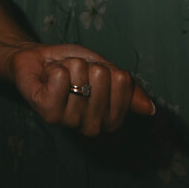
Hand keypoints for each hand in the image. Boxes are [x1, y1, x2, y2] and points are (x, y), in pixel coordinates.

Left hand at [10, 42, 153, 135]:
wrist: (37, 61)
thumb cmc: (72, 67)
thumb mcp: (105, 71)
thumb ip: (127, 89)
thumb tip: (150, 109)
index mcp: (111, 118)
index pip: (123, 83)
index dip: (109, 69)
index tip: (96, 72)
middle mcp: (93, 126)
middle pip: (101, 78)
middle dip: (86, 66)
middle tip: (74, 73)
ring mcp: (71, 122)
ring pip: (79, 77)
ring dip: (68, 67)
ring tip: (61, 75)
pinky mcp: (50, 114)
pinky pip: (61, 80)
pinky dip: (56, 70)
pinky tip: (50, 77)